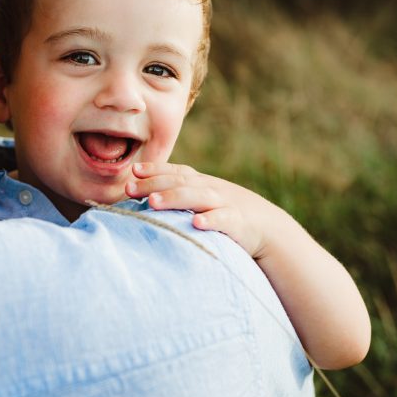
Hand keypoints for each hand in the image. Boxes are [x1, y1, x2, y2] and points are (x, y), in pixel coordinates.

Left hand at [125, 161, 285, 258]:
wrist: (268, 227)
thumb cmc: (226, 214)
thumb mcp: (204, 201)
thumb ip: (180, 197)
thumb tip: (144, 201)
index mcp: (200, 183)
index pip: (175, 172)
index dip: (154, 170)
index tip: (133, 171)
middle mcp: (210, 189)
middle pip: (179, 182)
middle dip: (152, 184)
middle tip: (129, 188)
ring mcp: (224, 203)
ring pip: (196, 197)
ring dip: (173, 198)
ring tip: (152, 202)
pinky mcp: (238, 223)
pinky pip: (223, 220)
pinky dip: (210, 220)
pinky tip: (196, 224)